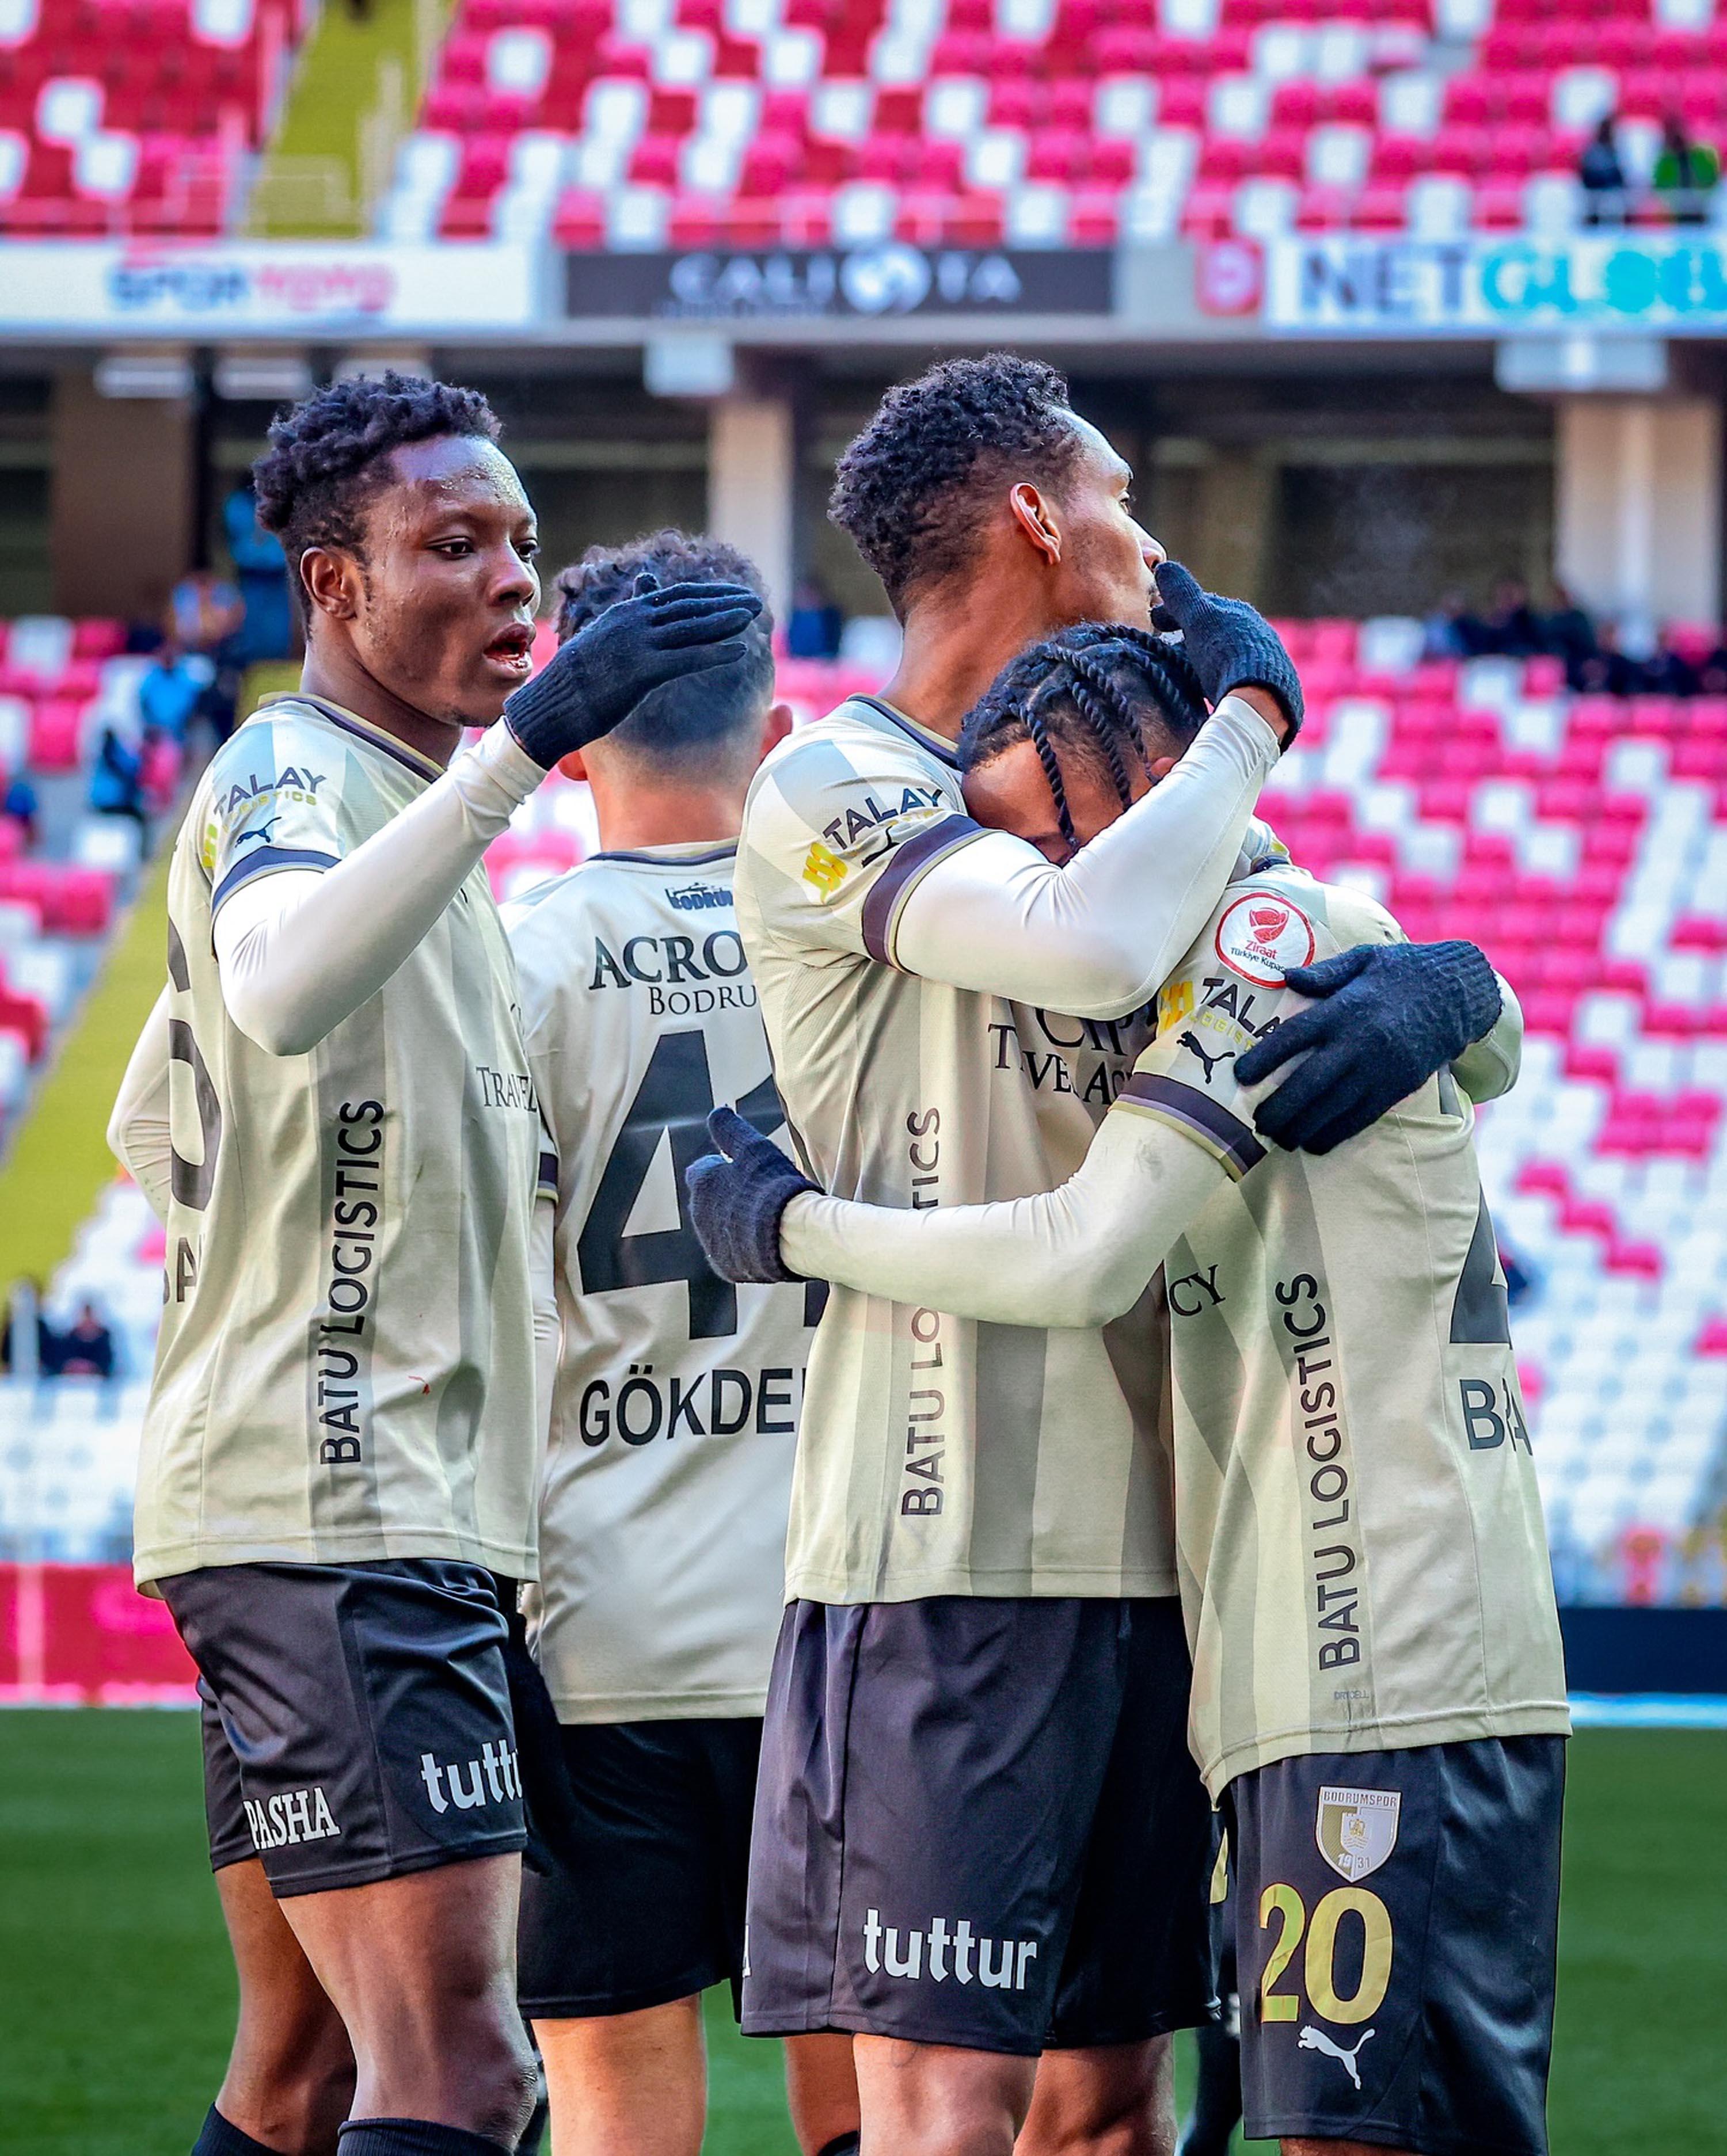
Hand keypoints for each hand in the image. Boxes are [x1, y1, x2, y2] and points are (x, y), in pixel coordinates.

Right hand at [503, 572, 762, 768]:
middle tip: (755, 601)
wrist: (550, 703)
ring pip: (691, 627)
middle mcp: (633, 622)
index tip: (734, 594)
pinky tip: (739, 651)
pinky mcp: (641, 671)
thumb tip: (642, 598)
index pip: (676, 596)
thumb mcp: (602, 641)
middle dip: (725, 602)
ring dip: (726, 620)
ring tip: (753, 615)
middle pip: (689, 605)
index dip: (709, 594)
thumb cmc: (576, 679)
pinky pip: (687, 659)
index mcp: (625, 613)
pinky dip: (715, 653)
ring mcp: (638, 645)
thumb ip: (627, 620)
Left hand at [685, 1104, 815, 1283]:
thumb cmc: (774, 1185)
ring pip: (718, 1227)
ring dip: (733, 1221)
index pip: (702, 1170)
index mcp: (701, 1182)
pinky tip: (764, 1240)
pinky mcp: (725, 1267)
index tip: (746, 1172)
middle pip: (708, 1200)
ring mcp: (711, 1243)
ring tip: (765, 1218)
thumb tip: (716, 1111)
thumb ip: (730, 1128)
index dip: (724, 1169)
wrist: (793, 1235)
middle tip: (759, 1195)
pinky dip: (742, 1246)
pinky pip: (730, 1252)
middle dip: (727, 1197)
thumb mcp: (754, 1147)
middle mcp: (698, 1213)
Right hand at [1151, 562, 1302, 738]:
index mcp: (1241, 614)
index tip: (1155, 619)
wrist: (1260, 703)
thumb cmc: (1225, 657)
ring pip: (1227, 655)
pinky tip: (1210, 691)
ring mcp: (1267, 663)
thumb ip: (1181, 594)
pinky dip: (1219, 678)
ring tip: (1183, 673)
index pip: (1203, 606)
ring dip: (1204, 659)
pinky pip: (1238, 678)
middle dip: (1191, 634)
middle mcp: (1258, 634)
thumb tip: (1163, 566)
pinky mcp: (1271, 692)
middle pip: (1216, 632)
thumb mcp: (1199, 620)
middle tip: (1166, 647)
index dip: (1175, 610)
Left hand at [1235, 939, 1501, 1154]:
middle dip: (1280, 1107)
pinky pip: (1362, 1117)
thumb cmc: (1403, 972)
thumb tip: (1286, 976)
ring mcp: (1380, 1068)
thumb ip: (1324, 973)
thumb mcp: (1364, 958)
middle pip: (1310, 1082)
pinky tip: (1314, 1144)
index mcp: (1345, 1008)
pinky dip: (1336, 1134)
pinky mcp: (1397, 1087)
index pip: (1295, 1036)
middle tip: (1256, 1123)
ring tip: (1278, 1139)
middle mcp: (1359, 1042)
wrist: (1458, 994)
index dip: (1265, 1058)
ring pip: (1334, 1107)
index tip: (1240, 1076)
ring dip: (1302, 1127)